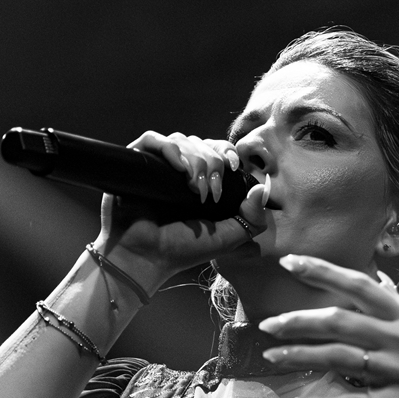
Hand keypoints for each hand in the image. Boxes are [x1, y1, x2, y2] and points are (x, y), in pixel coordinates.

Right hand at [96, 132, 268, 289]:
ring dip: (194, 161)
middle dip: (213, 163)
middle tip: (210, 192)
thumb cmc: (181, 250)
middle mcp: (178, 171)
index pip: (216, 151)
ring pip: (181, 140)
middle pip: (201, 143)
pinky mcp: (135, 163)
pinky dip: (169, 148)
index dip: (227, 152)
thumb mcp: (227, 238)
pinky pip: (152, 139)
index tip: (235, 167)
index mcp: (199, 182)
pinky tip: (178, 167)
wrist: (145, 257)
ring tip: (193, 188)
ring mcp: (156, 166)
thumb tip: (263, 189)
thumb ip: (252, 219)